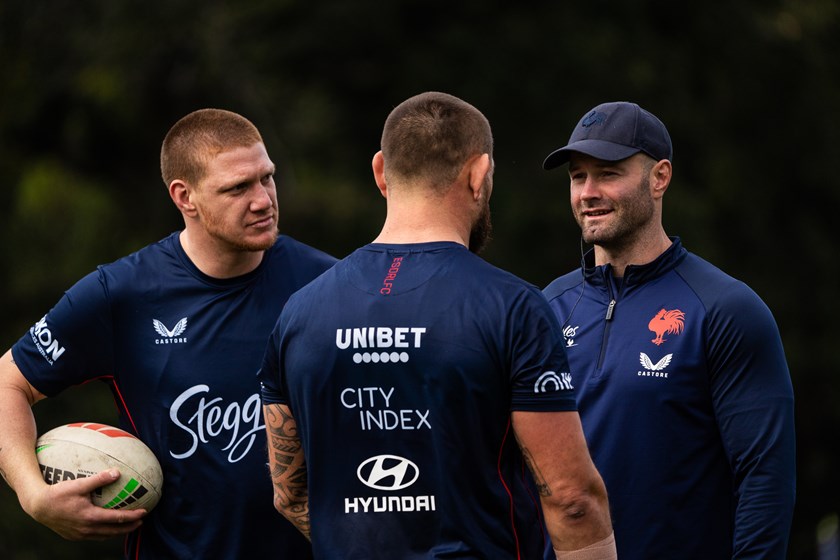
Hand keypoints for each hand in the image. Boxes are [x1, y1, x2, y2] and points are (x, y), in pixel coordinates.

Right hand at [24, 468, 146, 539]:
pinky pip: (93, 536)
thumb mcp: (79, 484)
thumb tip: (117, 472)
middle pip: (113, 531)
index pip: (117, 519)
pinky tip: (106, 526)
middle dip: (129, 527)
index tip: (144, 512)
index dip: (132, 516)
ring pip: (103, 536)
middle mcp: (86, 529)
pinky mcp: (72, 535)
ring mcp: (79, 534)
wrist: (37, 506)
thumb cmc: (58, 493)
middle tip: (141, 522)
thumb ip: (99, 479)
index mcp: (90, 517)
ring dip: (117, 531)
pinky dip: (104, 532)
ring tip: (127, 526)